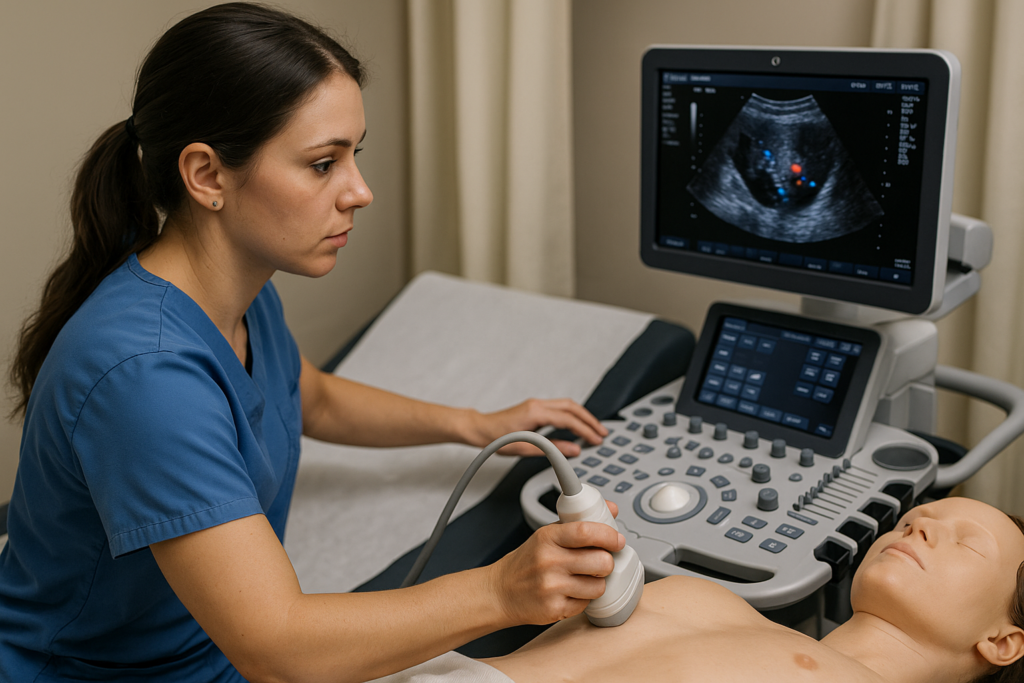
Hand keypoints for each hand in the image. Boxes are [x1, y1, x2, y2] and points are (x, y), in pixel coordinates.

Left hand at [469, 398, 607, 456]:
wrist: (481, 429)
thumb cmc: (496, 438)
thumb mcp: (526, 449)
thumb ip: (552, 449)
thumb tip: (573, 450)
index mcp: (536, 413)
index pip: (568, 419)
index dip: (585, 430)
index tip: (596, 439)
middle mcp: (538, 405)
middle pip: (572, 407)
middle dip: (590, 420)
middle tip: (602, 432)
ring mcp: (536, 404)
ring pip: (567, 405)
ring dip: (583, 416)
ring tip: (594, 429)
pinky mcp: (535, 408)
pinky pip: (560, 408)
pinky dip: (573, 415)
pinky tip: (578, 425)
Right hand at [486, 517, 624, 625]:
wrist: (501, 591)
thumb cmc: (527, 561)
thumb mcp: (548, 535)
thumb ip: (579, 523)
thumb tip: (611, 509)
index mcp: (548, 538)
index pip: (586, 531)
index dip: (608, 535)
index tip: (617, 539)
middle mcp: (549, 561)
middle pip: (601, 561)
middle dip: (607, 562)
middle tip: (600, 562)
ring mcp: (552, 587)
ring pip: (599, 586)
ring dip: (596, 583)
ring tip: (583, 579)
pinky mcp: (555, 609)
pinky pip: (586, 604)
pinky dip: (583, 599)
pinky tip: (570, 592)